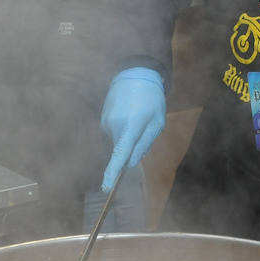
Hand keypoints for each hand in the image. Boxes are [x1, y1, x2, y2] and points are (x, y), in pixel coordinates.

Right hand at [100, 67, 164, 190]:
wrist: (136, 73)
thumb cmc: (151, 99)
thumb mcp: (157, 122)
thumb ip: (144, 144)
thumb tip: (131, 162)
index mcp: (130, 127)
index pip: (119, 154)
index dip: (113, 172)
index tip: (106, 186)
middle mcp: (114, 125)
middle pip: (122, 149)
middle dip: (133, 146)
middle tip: (145, 128)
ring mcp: (105, 121)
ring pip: (118, 140)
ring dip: (128, 135)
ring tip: (137, 116)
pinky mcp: (102, 117)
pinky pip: (114, 131)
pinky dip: (122, 128)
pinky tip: (130, 113)